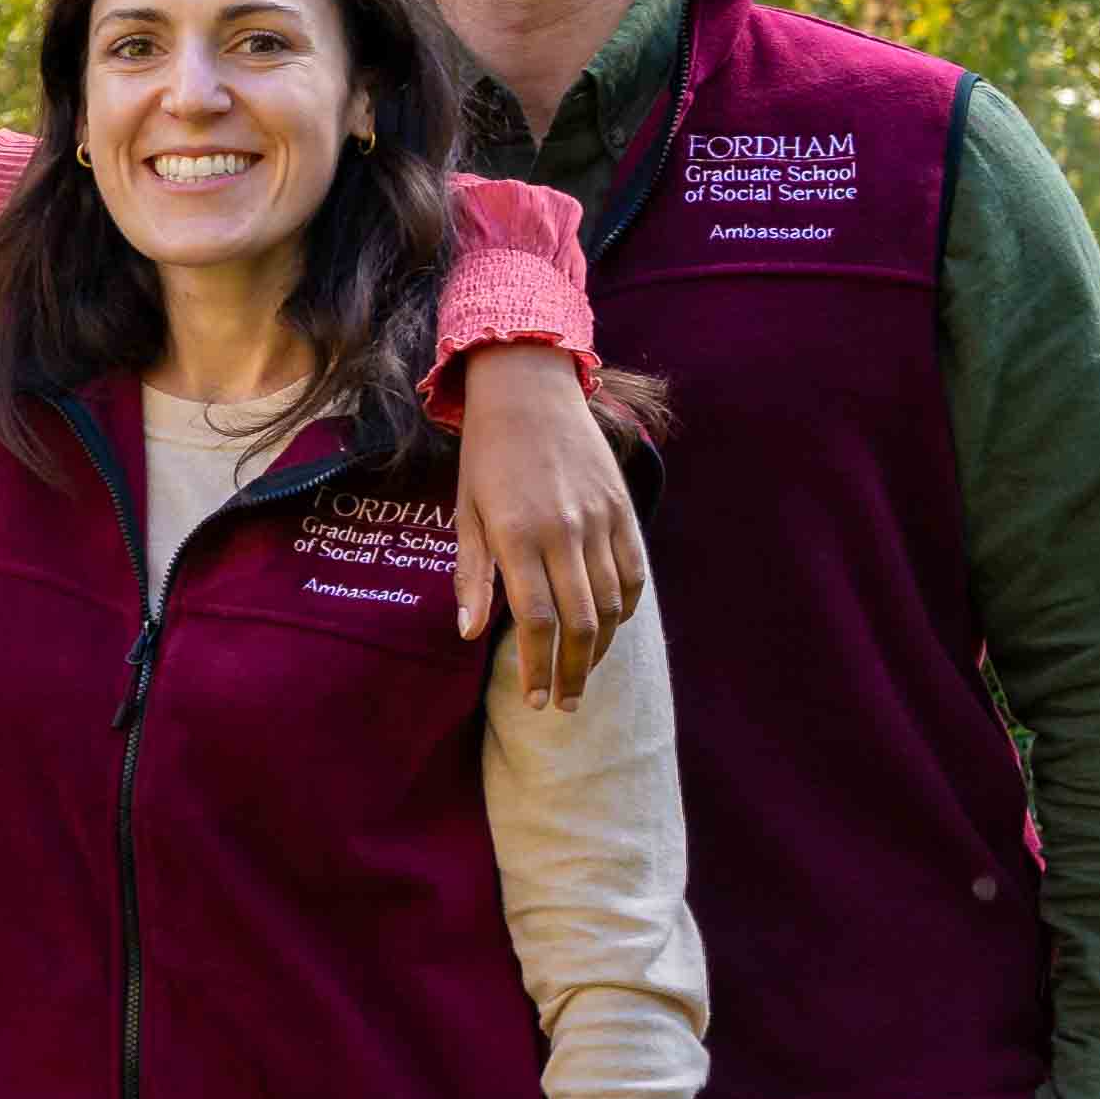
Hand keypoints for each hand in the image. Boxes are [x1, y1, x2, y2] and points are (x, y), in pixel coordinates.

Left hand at [447, 344, 643, 710]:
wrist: (530, 393)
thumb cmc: (486, 458)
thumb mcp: (465, 512)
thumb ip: (471, 574)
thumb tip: (468, 632)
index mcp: (518, 535)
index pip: (535, 620)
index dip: (536, 667)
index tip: (533, 699)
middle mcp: (566, 531)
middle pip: (580, 622)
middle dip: (571, 672)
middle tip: (562, 705)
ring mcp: (602, 520)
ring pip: (613, 604)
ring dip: (598, 649)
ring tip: (581, 676)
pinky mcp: (624, 510)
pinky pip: (635, 574)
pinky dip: (625, 610)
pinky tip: (608, 632)